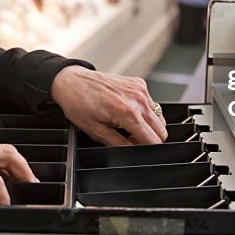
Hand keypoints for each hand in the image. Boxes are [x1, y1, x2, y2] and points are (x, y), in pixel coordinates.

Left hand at [50, 66, 167, 145]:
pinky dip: (145, 112)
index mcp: (128, 112)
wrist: (72, 81)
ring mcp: (140, 89)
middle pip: (161, 130)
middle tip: (129, 138)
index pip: (154, 140)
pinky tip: (128, 112)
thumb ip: (118, 144)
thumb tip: (133, 152)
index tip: (135, 148)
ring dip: (148, 126)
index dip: (146, 149)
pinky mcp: (139, 83)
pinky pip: (152, 104)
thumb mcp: (96, 131)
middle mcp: (138, 99)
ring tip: (128, 126)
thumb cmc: (79, 103)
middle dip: (149, 139)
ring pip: (159, 117)